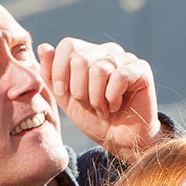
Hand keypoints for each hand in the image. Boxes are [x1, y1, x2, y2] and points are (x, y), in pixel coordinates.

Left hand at [38, 39, 161, 161]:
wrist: (119, 140)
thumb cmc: (93, 118)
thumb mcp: (64, 98)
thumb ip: (51, 74)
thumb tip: (44, 46)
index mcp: (88, 52)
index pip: (68, 45)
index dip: (60, 71)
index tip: (65, 93)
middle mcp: (107, 50)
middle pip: (81, 59)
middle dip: (79, 91)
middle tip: (89, 105)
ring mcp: (125, 58)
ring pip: (99, 69)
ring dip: (96, 98)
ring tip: (102, 108)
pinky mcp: (141, 69)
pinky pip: (118, 77)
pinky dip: (112, 98)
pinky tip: (116, 106)